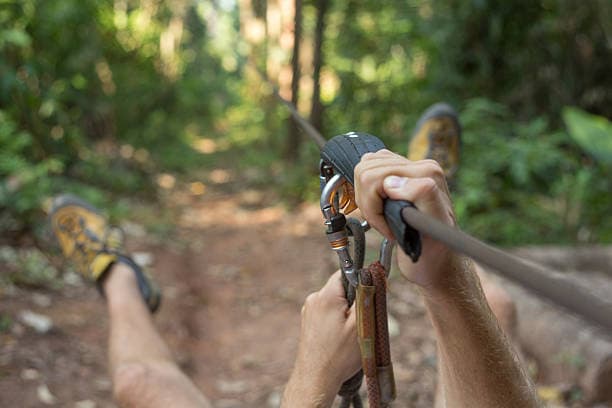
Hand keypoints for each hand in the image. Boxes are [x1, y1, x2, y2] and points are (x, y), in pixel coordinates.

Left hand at [282, 271, 360, 406]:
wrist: (315, 379)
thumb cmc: (339, 355)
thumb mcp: (361, 324)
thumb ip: (367, 297)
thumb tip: (374, 276)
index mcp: (325, 295)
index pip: (345, 273)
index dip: (361, 281)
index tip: (369, 296)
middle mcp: (313, 299)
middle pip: (341, 289)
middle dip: (354, 301)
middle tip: (362, 322)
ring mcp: (308, 311)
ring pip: (335, 303)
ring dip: (346, 314)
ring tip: (349, 335)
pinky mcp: (307, 323)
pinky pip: (327, 314)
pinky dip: (337, 322)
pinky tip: (340, 340)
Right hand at [354, 150, 457, 291]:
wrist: (438, 259)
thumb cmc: (436, 249)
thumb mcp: (434, 225)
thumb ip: (421, 194)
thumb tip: (391, 182)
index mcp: (427, 172)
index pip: (374, 176)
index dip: (373, 207)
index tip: (389, 230)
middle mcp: (417, 166)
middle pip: (366, 169)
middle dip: (367, 202)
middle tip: (384, 224)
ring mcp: (406, 169)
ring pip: (364, 168)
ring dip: (366, 199)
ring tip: (382, 219)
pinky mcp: (397, 175)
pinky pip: (368, 172)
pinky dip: (367, 195)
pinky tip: (380, 210)